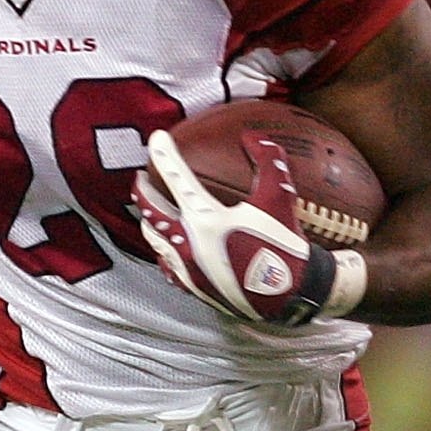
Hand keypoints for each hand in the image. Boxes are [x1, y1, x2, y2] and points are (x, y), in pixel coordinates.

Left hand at [132, 129, 360, 325]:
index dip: (164, 154)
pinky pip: (167, 267)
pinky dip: (163, 252)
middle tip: (141, 178)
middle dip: (142, 191)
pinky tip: (166, 249)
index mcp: (205, 218)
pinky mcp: (193, 287)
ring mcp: (188, 267)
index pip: (176, 178)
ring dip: (148, 221)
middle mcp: (188, 242)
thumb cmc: (284, 243)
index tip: (156, 138)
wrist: (289, 294)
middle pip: (151, 211)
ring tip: (149, 212)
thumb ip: (269, 159)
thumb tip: (253, 137)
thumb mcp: (282, 195)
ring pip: (154, 240)